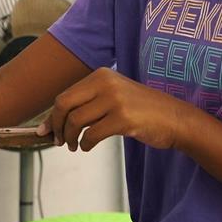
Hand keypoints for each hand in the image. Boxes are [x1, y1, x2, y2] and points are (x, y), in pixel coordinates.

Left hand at [36, 67, 189, 151]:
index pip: (65, 95)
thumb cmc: (141, 110)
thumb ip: (87, 104)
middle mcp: (106, 82)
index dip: (52, 116)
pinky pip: (92, 134)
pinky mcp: (123, 118)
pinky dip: (85, 144)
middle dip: (56, 126)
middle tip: (58, 141)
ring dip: (70, 138)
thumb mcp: (114, 96)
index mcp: (101, 75)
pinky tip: (88, 147)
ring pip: (76, 121)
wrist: (176, 118)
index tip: (46, 131)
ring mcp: (115, 99)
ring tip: (75, 146)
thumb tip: (52, 123)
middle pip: (64, 105)